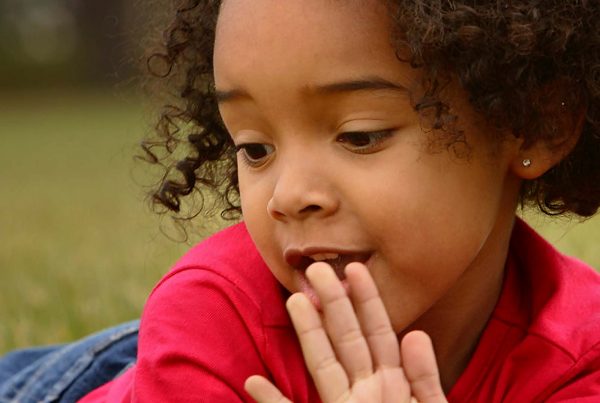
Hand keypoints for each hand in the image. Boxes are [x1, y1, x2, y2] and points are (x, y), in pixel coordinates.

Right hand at [245, 262, 446, 402]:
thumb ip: (423, 379)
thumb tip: (415, 334)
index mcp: (393, 384)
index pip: (378, 334)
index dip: (367, 302)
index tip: (355, 270)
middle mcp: (365, 391)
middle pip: (347, 339)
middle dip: (334, 303)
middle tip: (317, 268)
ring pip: (323, 365)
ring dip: (308, 334)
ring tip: (294, 301)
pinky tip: (253, 383)